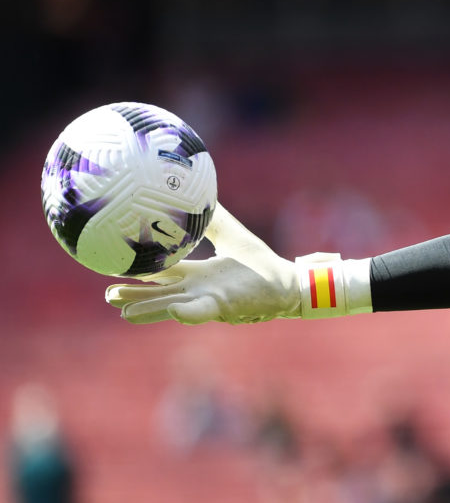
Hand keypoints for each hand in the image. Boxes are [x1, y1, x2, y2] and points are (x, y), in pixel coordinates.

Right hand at [108, 204, 303, 324]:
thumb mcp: (231, 234)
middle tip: (109, 295)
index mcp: (196, 274)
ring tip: (126, 314)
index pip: (162, 272)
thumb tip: (198, 188)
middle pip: (159, 293)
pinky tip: (173, 310)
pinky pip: (202, 311)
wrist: (287, 283)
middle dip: (135, 296)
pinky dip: (188, 313)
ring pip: (172, 306)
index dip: (140, 270)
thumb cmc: (259, 263)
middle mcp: (197, 290)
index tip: (115, 264)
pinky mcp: (223, 307)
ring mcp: (208, 300)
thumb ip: (214, 217)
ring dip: (149, 310)